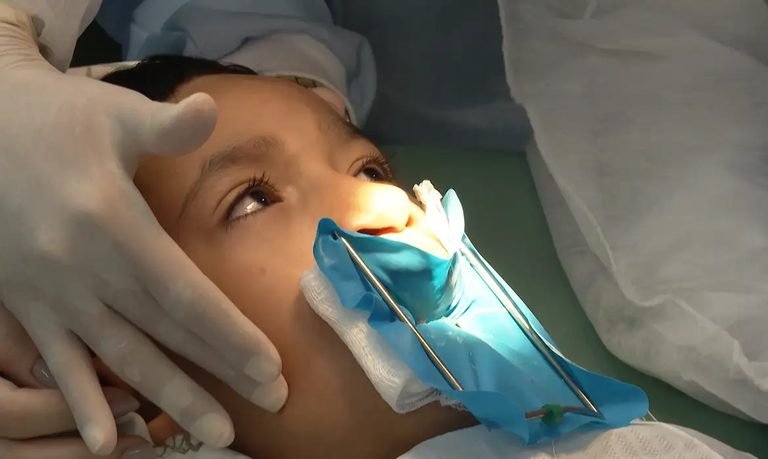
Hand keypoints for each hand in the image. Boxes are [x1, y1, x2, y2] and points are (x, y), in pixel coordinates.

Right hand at [0, 6, 284, 454]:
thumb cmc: (55, 119)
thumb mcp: (111, 113)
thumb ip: (165, 124)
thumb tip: (212, 107)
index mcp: (113, 223)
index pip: (184, 293)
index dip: (229, 333)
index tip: (271, 366)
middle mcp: (85, 269)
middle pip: (165, 332)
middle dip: (220, 371)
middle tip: (271, 403)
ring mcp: (53, 295)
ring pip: (120, 358)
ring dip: (170, 398)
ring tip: (214, 434)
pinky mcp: (27, 306)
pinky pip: (57, 363)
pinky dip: (81, 402)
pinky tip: (106, 443)